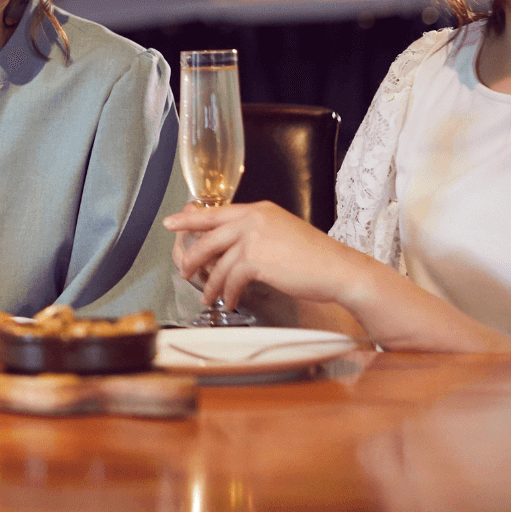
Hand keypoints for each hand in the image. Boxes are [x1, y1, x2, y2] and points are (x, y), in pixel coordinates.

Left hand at [164, 200, 370, 309]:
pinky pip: (231, 279)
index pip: (216, 211)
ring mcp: (254, 237)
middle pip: (208, 235)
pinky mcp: (257, 259)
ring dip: (210, 284)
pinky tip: (229, 301)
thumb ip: (256, 234)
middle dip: (192, 255)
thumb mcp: (281, 233)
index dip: (190, 218)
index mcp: (259, 209)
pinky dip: (227, 293)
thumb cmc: (315, 258)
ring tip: (207, 296)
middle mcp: (253, 218)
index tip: (172, 222)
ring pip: (218, 262)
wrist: (338, 270)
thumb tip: (233, 248)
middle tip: (182, 269)